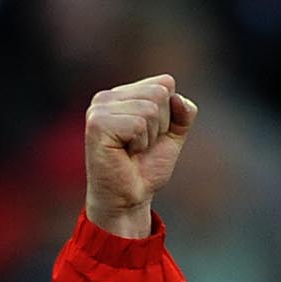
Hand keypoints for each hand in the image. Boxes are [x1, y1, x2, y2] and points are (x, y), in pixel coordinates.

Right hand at [84, 74, 196, 238]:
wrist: (129, 199)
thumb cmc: (145, 168)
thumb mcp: (172, 137)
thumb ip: (183, 113)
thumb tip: (177, 97)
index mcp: (123, 94)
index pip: (165, 83)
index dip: (170, 115)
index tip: (152, 136)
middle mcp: (108, 96)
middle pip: (159, 93)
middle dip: (161, 126)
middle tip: (142, 146)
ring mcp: (99, 108)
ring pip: (149, 109)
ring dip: (149, 137)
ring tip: (132, 150)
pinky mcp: (97, 123)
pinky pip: (137, 124)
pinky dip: (139, 143)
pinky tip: (125, 153)